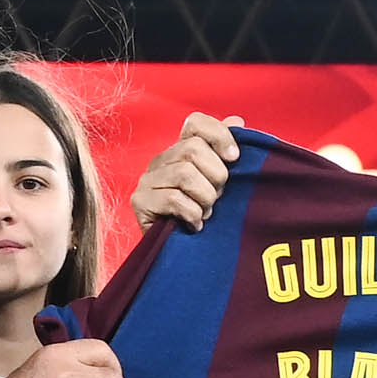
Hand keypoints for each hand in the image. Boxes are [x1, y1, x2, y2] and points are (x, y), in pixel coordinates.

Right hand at [130, 112, 241, 231]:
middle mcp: (161, 160)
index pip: (196, 123)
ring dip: (205, 198)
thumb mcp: (220, 184)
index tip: (235, 158)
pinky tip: (195, 225)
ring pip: (184, 173)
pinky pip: (174, 199)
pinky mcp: (140, 201)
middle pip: (193, 149)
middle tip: (218, 198)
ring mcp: (147, 180)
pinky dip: (192, 214)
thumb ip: (227, 153)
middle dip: (216, 176)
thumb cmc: (204, 216)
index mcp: (181, 149)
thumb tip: (237, 121)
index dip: (219, 135)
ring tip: (206, 213)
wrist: (181, 256)